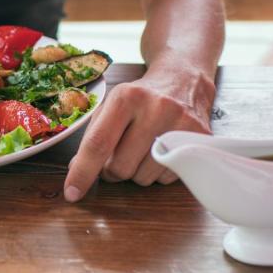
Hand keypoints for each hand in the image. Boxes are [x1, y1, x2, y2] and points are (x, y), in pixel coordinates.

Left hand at [64, 65, 215, 201]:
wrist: (183, 79)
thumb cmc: (140, 97)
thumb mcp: (111, 106)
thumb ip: (92, 137)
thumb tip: (77, 171)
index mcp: (126, 98)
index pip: (99, 143)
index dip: (83, 172)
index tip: (71, 193)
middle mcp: (156, 108)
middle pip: (120, 167)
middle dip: (112, 170)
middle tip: (117, 155)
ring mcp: (181, 123)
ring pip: (143, 177)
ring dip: (136, 172)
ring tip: (142, 149)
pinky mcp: (201, 138)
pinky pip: (167, 177)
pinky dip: (158, 171)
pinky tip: (161, 149)